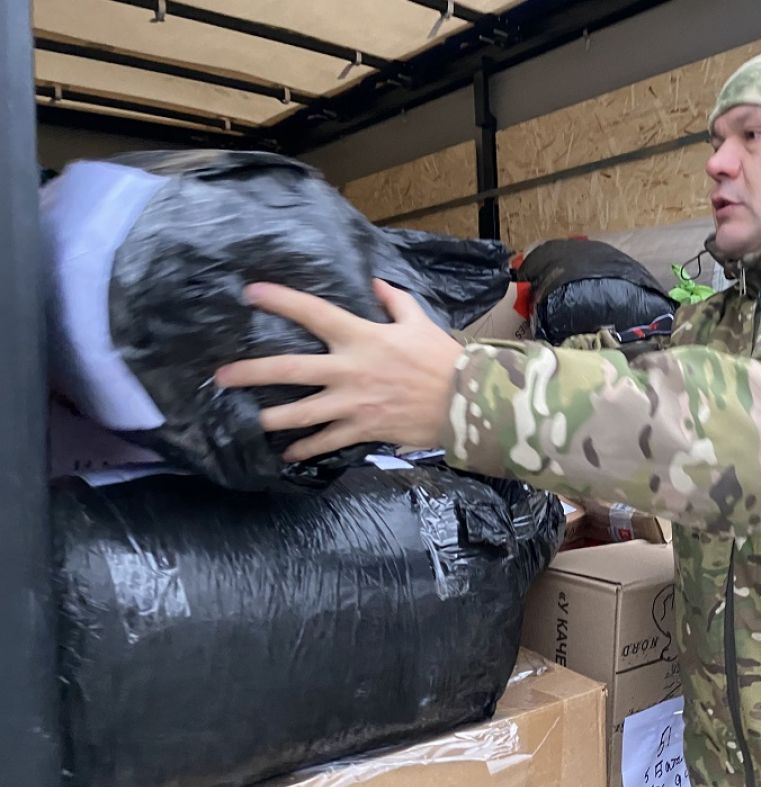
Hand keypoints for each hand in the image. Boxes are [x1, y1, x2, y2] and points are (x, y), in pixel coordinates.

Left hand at [215, 279, 463, 460]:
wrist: (464, 402)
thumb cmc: (442, 359)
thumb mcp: (420, 323)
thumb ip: (395, 301)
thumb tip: (376, 282)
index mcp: (361, 337)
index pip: (313, 313)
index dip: (281, 301)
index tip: (251, 292)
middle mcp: (348, 370)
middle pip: (290, 369)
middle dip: (251, 372)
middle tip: (221, 377)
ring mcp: (352, 403)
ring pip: (300, 412)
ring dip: (271, 419)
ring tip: (249, 421)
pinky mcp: (361, 429)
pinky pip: (326, 441)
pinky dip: (306, 448)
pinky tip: (288, 454)